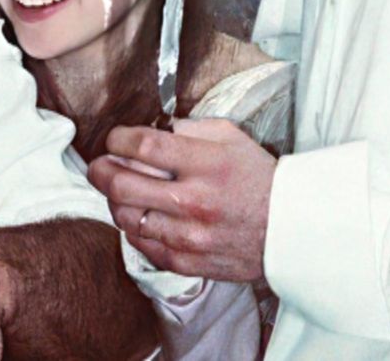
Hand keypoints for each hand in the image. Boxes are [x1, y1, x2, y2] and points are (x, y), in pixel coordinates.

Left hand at [88, 118, 275, 281]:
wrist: (290, 230)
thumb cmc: (257, 177)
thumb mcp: (229, 136)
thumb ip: (188, 128)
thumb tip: (150, 128)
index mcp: (205, 163)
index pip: (143, 146)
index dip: (117, 139)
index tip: (114, 138)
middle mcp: (194, 200)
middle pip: (122, 184)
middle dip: (100, 170)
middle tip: (99, 164)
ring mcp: (189, 236)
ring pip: (125, 217)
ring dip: (113, 200)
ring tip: (118, 189)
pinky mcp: (187, 262)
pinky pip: (141, 244)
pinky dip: (133, 227)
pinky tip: (139, 214)